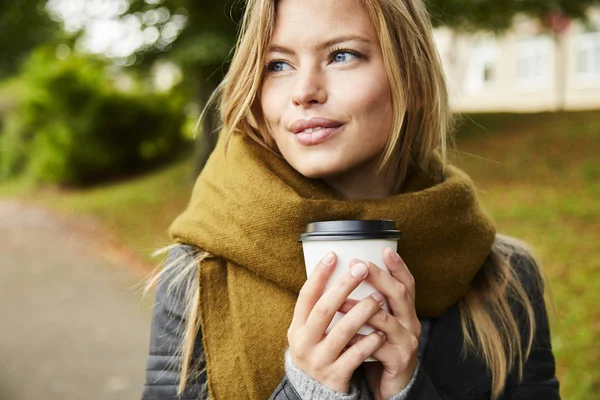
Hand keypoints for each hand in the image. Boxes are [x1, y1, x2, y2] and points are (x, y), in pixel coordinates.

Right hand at [287, 252, 386, 392]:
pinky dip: (368, 342)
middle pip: (323, 310)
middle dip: (343, 287)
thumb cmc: (318, 352)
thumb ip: (318, 309)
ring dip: (362, 312)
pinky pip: (355, 356)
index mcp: (296, 328)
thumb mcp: (310, 332)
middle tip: (361, 268)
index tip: (333, 255)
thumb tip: (334, 272)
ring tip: (378, 297)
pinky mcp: (335, 376)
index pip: (306, 297)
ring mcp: (319, 361)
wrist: (316, 393)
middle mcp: (303, 344)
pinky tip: (380, 332)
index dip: (318, 275)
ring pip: (342, 332)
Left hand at [339, 248, 419, 399]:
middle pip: (399, 294)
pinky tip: (345, 335)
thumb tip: (346, 278)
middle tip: (359, 264)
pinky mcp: (398, 361)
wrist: (393, 387)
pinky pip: (377, 347)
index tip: (384, 249)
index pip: (407, 284)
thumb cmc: (381, 349)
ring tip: (341, 301)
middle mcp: (411, 323)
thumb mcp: (380, 324)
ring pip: (386, 320)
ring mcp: (406, 342)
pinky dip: (360, 339)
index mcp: (406, 312)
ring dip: (362, 308)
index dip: (398, 266)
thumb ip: (371, 305)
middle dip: (379, 277)